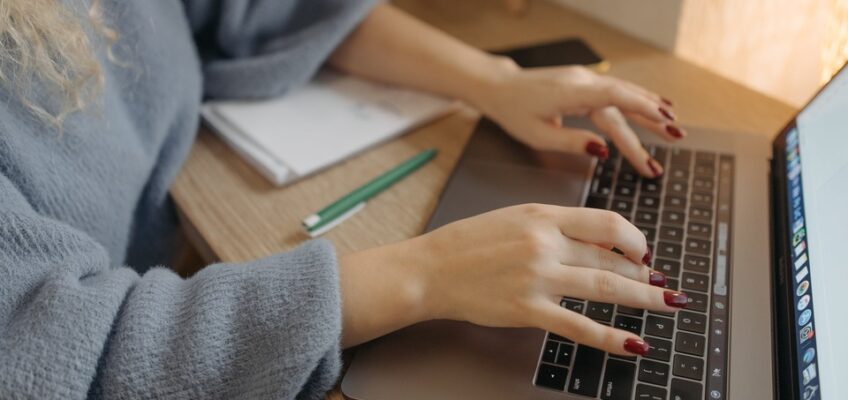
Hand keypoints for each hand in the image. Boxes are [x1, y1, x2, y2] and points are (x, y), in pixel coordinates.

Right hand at [398, 204, 687, 355]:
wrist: (431, 269)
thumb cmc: (469, 243)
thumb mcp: (514, 218)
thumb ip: (556, 227)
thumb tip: (600, 244)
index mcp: (543, 215)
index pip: (607, 223)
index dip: (636, 239)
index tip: (644, 252)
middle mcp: (545, 243)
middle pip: (612, 258)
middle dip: (643, 273)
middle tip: (661, 284)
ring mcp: (537, 278)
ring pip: (606, 288)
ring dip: (644, 299)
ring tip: (668, 304)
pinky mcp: (527, 310)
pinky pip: (579, 326)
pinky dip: (611, 338)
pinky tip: (634, 344)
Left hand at [469, 62, 685, 177]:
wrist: (500, 87)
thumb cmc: (514, 112)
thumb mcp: (537, 136)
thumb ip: (571, 143)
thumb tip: (603, 151)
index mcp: (570, 94)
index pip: (614, 98)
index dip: (643, 109)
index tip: (665, 121)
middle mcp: (583, 82)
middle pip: (623, 103)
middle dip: (651, 122)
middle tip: (676, 137)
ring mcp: (585, 80)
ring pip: (623, 97)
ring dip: (649, 110)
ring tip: (673, 127)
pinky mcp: (585, 83)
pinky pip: (616, 93)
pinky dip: (636, 101)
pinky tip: (655, 106)